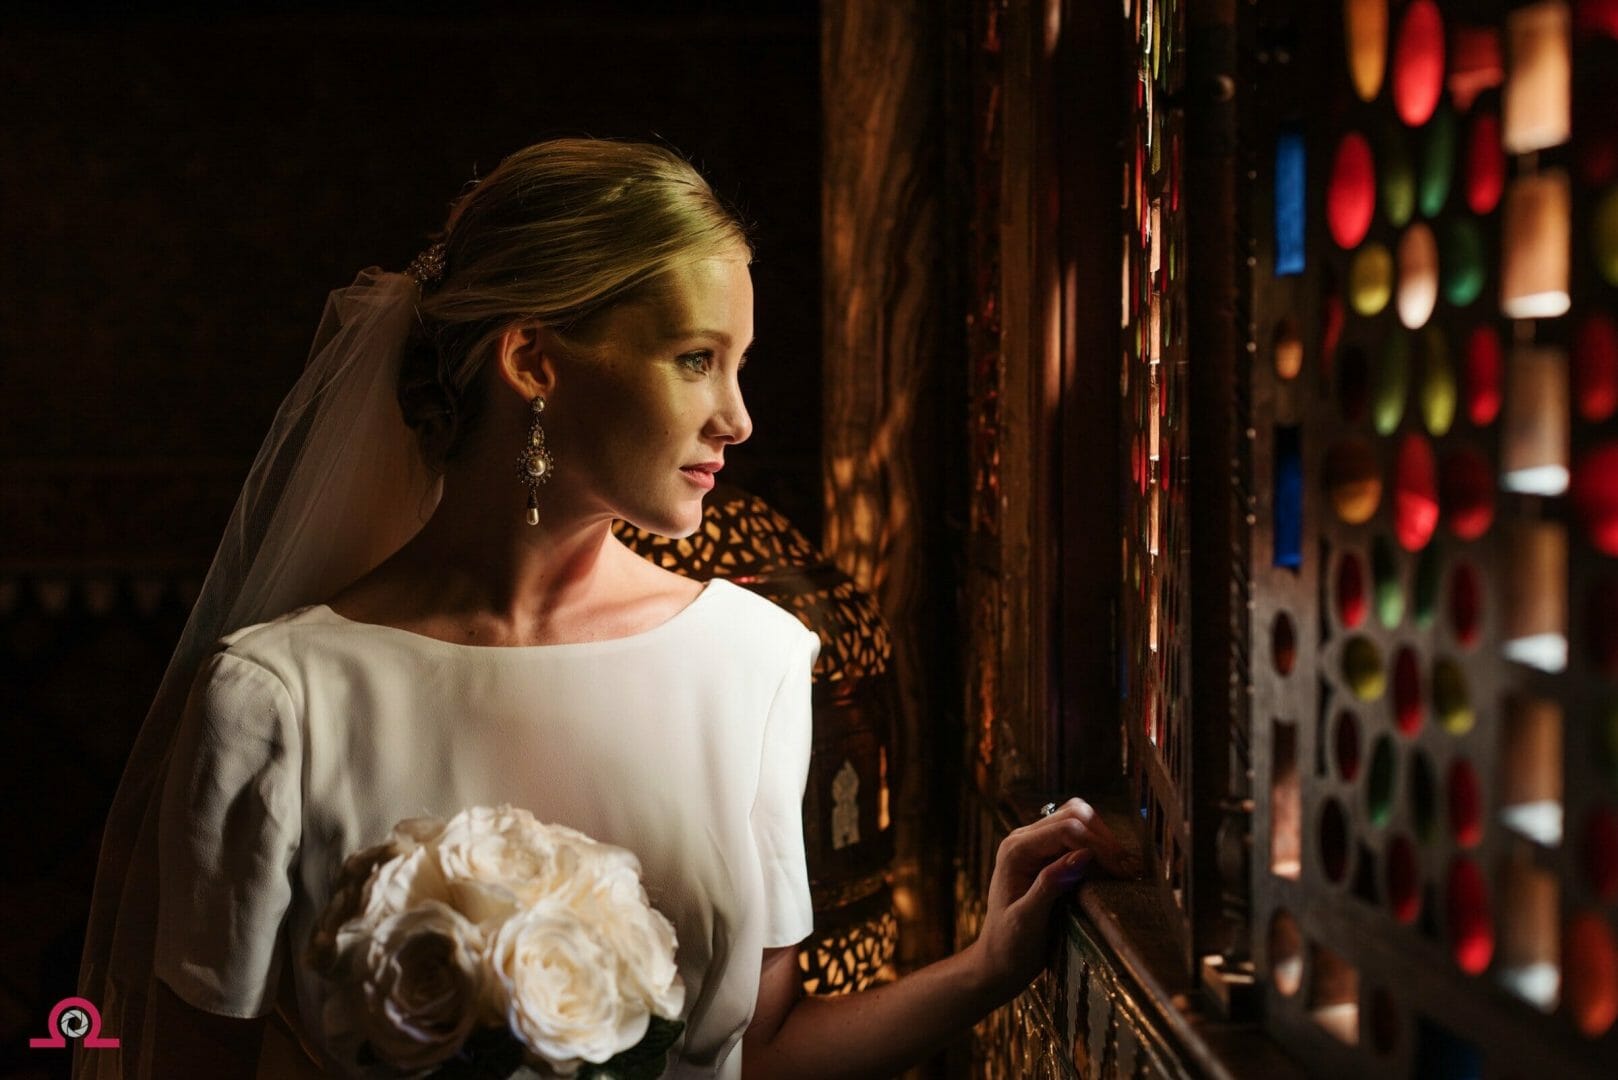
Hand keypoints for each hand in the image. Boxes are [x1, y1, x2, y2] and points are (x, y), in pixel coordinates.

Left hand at [967, 798, 1138, 1001]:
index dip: (1099, 846)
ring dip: (1103, 839)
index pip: (1066, 829)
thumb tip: (1083, 855)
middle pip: (1073, 814)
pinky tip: (1111, 870)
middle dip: (1104, 838)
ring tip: (1122, 870)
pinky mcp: (1046, 855)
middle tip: (1127, 871)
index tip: (1123, 872)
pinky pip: (1077, 836)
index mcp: (1016, 850)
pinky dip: (1098, 846)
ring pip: (1077, 819)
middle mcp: (1023, 839)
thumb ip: (1051, 884)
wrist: (998, 962)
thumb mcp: (1027, 920)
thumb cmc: (1009, 946)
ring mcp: (1034, 844)